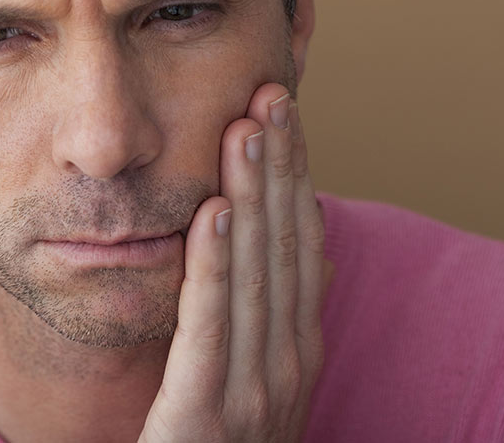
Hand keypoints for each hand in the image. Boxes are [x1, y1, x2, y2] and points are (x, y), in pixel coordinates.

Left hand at [139, 83, 334, 442]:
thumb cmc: (206, 439)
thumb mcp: (240, 370)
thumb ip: (248, 312)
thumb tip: (253, 237)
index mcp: (294, 347)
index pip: (299, 245)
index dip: (294, 176)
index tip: (280, 113)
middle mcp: (285, 362)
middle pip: (284, 248)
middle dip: (279, 169)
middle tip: (269, 94)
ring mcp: (252, 391)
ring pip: (255, 275)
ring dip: (254, 197)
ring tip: (246, 129)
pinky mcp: (204, 414)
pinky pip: (211, 326)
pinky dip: (215, 266)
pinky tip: (214, 212)